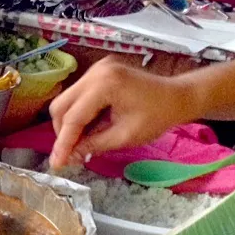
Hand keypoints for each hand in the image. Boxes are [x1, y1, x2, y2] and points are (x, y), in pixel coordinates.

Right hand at [48, 57, 201, 167]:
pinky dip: (79, 114)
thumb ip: (94, 145)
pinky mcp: (98, 73)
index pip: (73, 117)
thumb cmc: (157, 116)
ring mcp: (96, 70)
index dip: (63, 143)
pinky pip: (78, 96)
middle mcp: (96, 72)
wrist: (177, 96)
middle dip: (63, 132)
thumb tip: (69, 158)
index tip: (56, 164)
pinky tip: (89, 128)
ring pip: (66, 101)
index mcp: (105, 84)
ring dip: (69, 124)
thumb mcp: (125, 136)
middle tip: (70, 154)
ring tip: (81, 142)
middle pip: (62, 105)